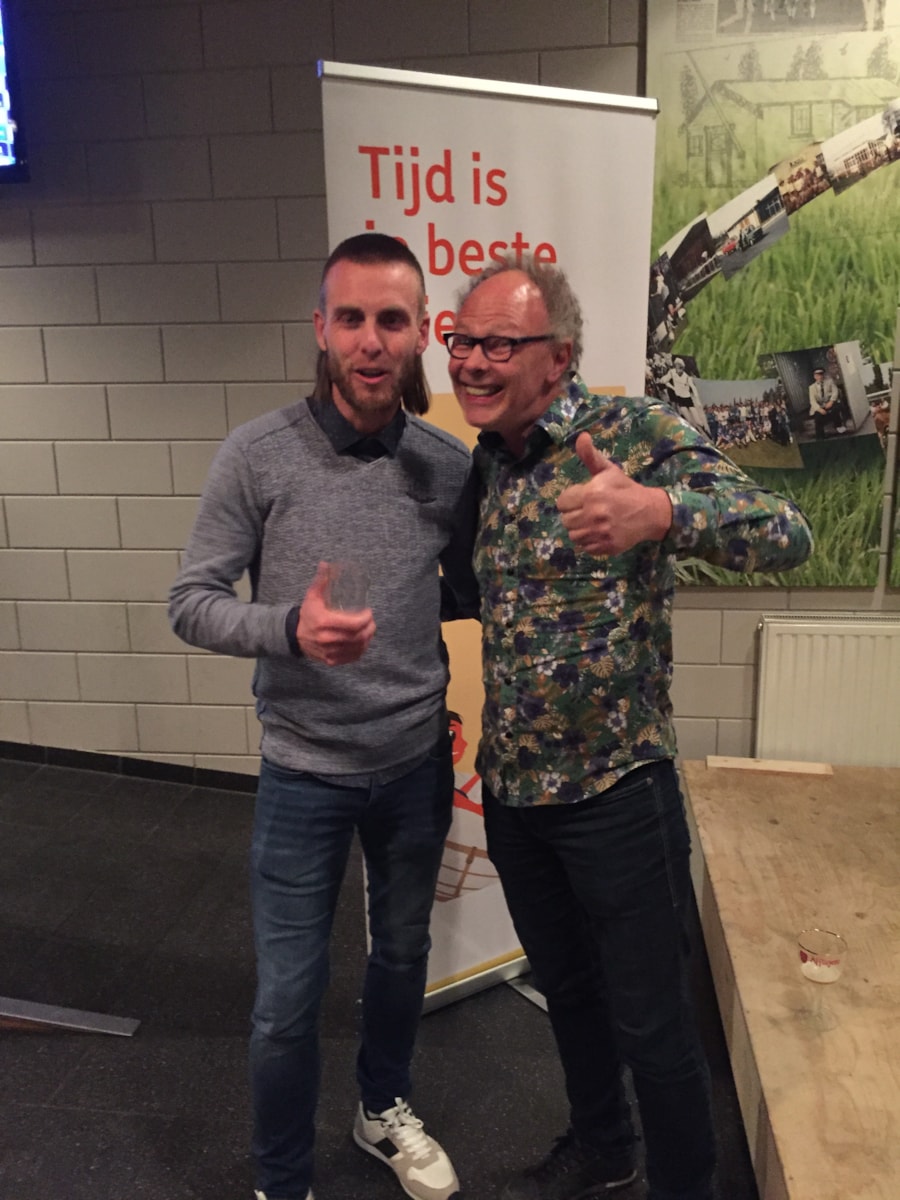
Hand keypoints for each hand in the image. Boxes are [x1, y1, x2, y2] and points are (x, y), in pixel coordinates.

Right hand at [296, 563, 375, 664]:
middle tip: (371, 621)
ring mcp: (329, 652)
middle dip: (369, 628)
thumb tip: (326, 564)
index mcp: (324, 622)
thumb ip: (321, 580)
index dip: (366, 619)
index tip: (368, 612)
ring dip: (367, 639)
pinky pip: (352, 657)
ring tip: (369, 630)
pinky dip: (361, 650)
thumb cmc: (307, 614)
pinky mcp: (331, 660)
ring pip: (358, 648)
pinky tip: (362, 642)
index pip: (353, 624)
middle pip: (358, 637)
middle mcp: (327, 639)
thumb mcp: (312, 596)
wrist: (294, 635)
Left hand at [556, 433, 672, 555]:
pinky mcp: (606, 547)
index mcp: (592, 493)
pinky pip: (585, 548)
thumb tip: (581, 436)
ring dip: (580, 529)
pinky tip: (600, 532)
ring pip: (573, 536)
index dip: (570, 500)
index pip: (562, 502)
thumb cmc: (626, 489)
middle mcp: (594, 514)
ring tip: (593, 522)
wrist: (650, 512)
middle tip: (589, 511)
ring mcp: (600, 532)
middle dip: (575, 515)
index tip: (582, 498)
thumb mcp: (608, 470)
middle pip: (566, 520)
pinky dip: (590, 542)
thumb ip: (591, 456)